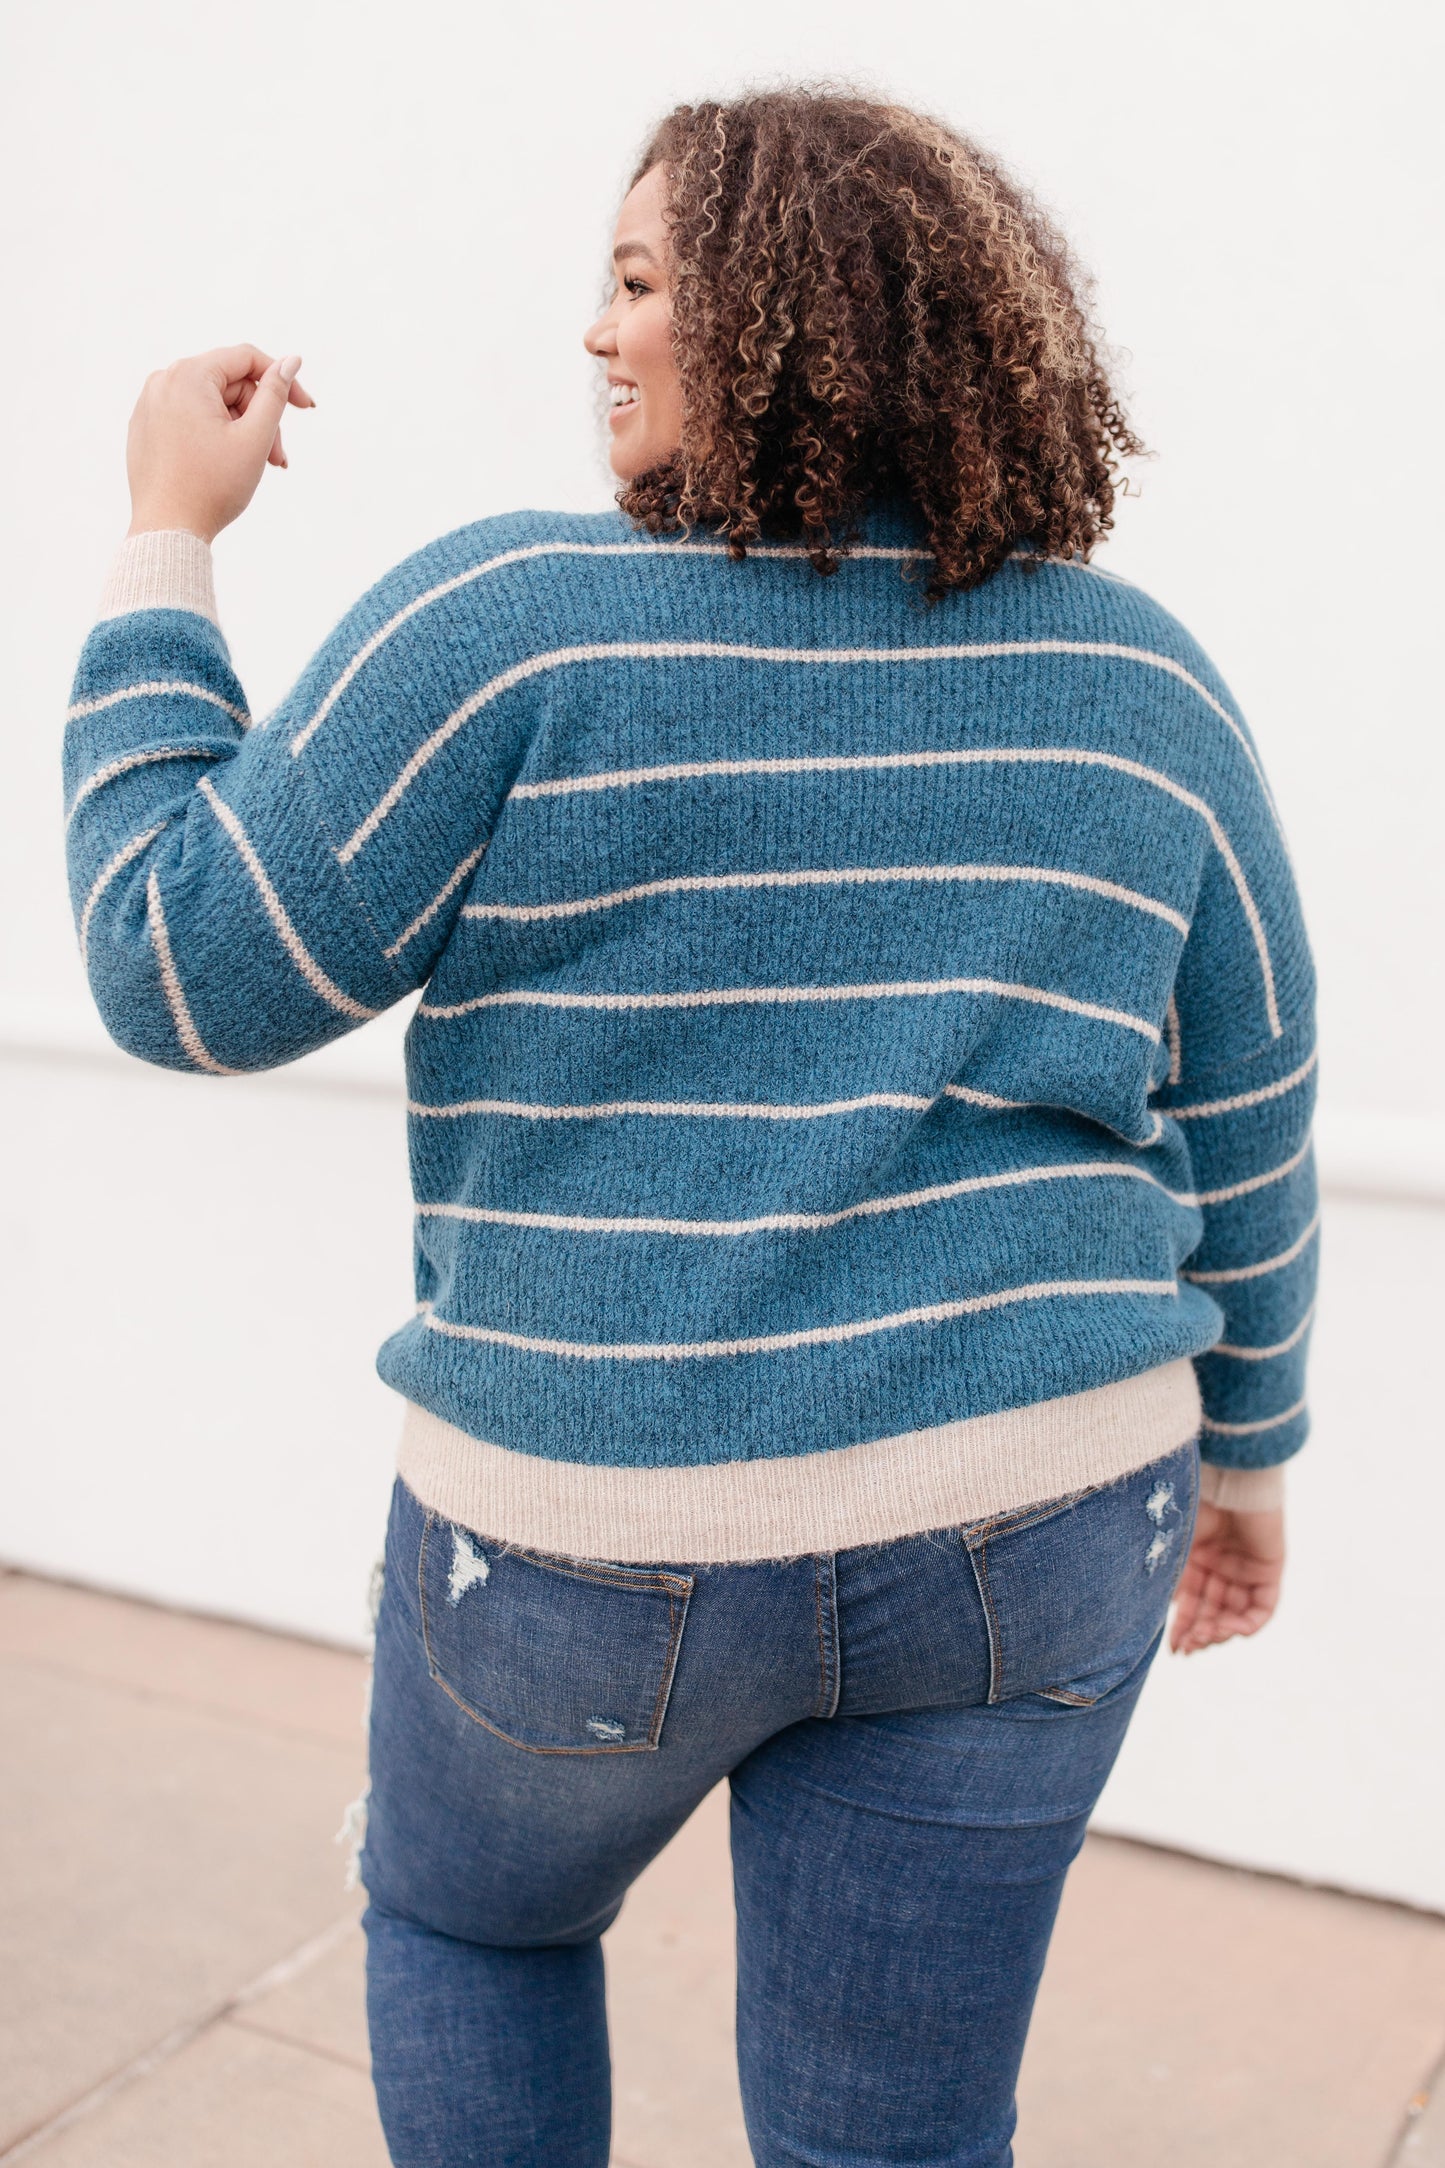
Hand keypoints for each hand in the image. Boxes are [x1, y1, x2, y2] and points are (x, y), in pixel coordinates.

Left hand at [125, 344, 315, 543]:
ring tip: (258, 466)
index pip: (246, 359)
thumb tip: (292, 361)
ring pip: (212, 403)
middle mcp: (163, 381)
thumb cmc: (211, 487)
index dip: (283, 380)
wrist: (167, 529)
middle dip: (259, 418)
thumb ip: (275, 394)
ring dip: (241, 429)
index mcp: (188, 375)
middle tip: (278, 459)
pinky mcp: (146, 427)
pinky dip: (215, 435)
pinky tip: (226, 464)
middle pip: (230, 385)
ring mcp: (150, 404)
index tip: (306, 409)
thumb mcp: (253, 437)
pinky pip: (190, 417)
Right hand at [1169, 1502, 1284, 1654]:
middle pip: (1214, 1612)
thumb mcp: (1173, 1549)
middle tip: (1191, 1648)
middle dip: (1201, 1633)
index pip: (1192, 1603)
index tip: (1175, 1651)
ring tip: (1208, 1635)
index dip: (1184, 1628)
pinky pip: (1263, 1607)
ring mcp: (1246, 1569)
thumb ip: (1169, 1582)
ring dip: (1222, 1631)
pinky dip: (1249, 1623)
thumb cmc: (1192, 1508)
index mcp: (1196, 1560)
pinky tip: (1232, 1629)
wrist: (1225, 1481)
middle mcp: (1222, 1567)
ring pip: (1236, 1614)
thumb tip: (1154, 1618)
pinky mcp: (1269, 1569)